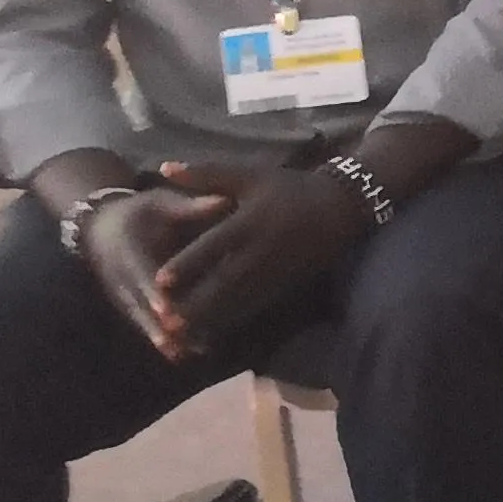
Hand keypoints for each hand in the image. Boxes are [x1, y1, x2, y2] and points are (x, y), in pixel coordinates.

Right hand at [75, 178, 223, 356]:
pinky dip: (161, 338)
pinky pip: (143, 323)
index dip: (153, 294)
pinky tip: (183, 355)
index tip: (167, 309)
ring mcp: (121, 293)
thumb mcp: (161, 203)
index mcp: (127, 249)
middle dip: (157, 325)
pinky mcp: (127, 304)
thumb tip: (225, 200)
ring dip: (160, 338)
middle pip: (139, 305)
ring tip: (183, 355)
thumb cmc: (141, 211)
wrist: (103, 227)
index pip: (140, 274)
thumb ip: (190, 207)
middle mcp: (119, 276)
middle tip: (177, 343)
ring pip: (141, 319)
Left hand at [141, 157, 373, 357]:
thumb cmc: (290, 187)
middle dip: (196, 303)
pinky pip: (256, 304)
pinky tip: (213, 330)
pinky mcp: (285, 283)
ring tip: (183, 334)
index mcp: (250, 221)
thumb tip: (163, 167)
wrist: (341, 206)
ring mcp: (275, 270)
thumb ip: (205, 174)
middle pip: (225, 281)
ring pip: (240, 298)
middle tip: (166, 320)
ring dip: (211, 318)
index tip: (160, 280)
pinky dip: (233, 318)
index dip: (188, 264)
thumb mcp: (249, 174)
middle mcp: (261, 250)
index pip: (214, 246)